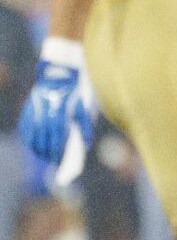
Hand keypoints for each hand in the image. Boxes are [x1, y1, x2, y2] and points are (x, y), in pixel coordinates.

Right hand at [19, 40, 93, 164]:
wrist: (57, 77)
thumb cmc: (73, 94)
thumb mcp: (83, 109)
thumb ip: (86, 128)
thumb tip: (87, 146)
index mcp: (59, 118)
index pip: (56, 142)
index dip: (57, 154)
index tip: (59, 162)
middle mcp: (44, 118)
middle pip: (43, 143)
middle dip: (47, 154)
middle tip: (52, 162)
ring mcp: (33, 116)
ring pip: (32, 139)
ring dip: (37, 150)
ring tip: (44, 156)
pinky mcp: (26, 113)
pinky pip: (25, 131)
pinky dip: (29, 140)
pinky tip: (34, 145)